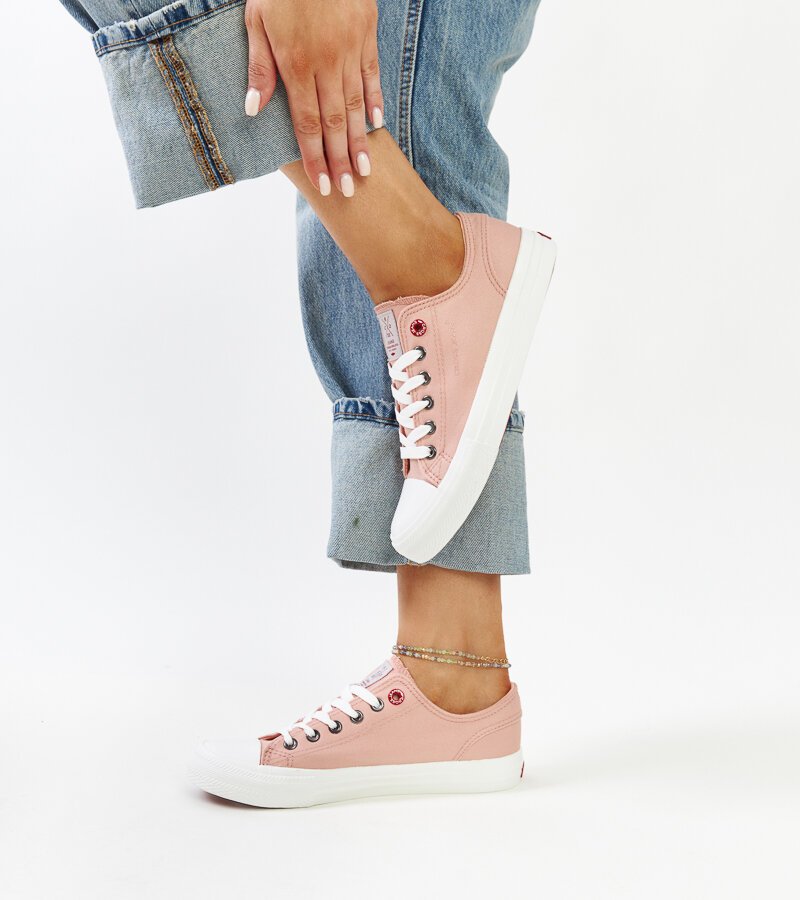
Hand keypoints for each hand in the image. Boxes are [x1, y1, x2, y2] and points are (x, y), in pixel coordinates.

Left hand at [244, 0, 383, 196]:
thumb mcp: (257, 19)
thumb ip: (259, 68)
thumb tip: (253, 111)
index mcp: (296, 63)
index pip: (307, 123)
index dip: (315, 157)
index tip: (322, 184)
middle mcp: (326, 62)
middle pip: (334, 122)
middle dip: (340, 160)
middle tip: (347, 190)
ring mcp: (350, 48)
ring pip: (356, 105)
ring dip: (360, 141)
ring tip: (365, 170)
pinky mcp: (366, 33)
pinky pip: (372, 75)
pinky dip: (375, 101)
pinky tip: (377, 125)